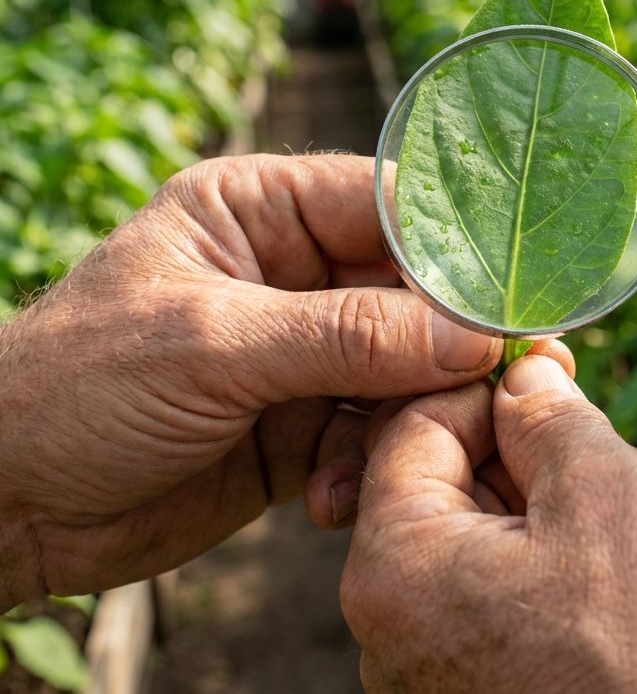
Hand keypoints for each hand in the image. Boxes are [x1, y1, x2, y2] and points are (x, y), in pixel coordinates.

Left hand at [0, 154, 504, 609]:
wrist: (7, 504)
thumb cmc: (76, 387)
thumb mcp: (212, 345)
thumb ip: (345, 338)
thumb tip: (470, 336)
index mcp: (261, 208)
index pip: (386, 204)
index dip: (454, 245)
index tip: (514, 293)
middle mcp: (293, 269)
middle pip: (410, 289)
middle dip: (449, 339)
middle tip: (506, 379)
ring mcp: (304, 347)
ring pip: (404, 364)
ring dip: (412, 413)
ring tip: (404, 454)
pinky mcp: (305, 418)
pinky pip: (374, 428)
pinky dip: (371, 461)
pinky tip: (333, 498)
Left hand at [342, 356, 636, 693]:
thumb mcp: (606, 491)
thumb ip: (549, 416)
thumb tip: (522, 377)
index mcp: (396, 568)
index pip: (412, 426)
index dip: (483, 384)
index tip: (543, 369)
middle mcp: (389, 630)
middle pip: (438, 482)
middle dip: (511, 440)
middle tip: (581, 416)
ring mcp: (432, 670)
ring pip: (472, 535)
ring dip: (533, 497)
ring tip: (606, 496)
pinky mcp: (478, 693)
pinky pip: (493, 592)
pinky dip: (538, 555)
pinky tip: (602, 557)